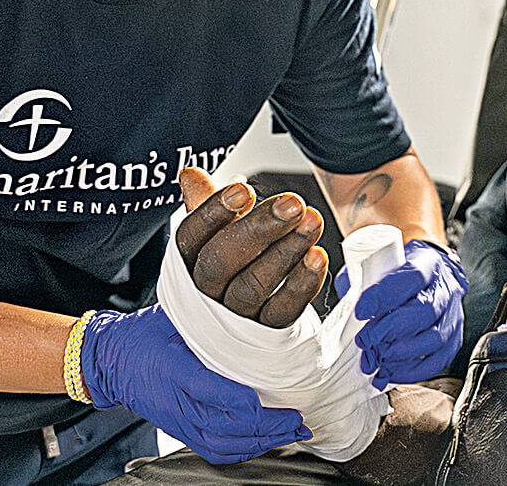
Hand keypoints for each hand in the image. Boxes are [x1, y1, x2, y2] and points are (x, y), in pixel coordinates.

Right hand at [79, 304, 310, 463]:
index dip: (242, 401)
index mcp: (174, 369)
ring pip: (222, 444)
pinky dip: (242, 451)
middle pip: (224, 426)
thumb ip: (208, 320)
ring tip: (290, 433)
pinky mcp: (180, 431)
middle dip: (266, 428)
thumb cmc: (143, 334)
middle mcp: (177, 402)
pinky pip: (213, 450)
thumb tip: (249, 310)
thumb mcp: (174, 316)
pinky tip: (264, 443)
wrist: (111, 361)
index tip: (271, 400)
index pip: (210, 392)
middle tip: (297, 420)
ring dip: (260, 443)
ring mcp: (178, 421)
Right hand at [175, 168, 327, 326]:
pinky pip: (283, 310)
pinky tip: (317, 257)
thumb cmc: (236, 264)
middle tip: (292, 203)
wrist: (252, 322)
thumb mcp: (219, 231)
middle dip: (258, 228)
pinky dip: (302, 283)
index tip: (243, 190)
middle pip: (222, 262)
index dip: (213, 212)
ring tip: (312, 222)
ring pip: (254, 285)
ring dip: (287, 250)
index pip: (191, 237)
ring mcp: (237, 316)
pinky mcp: (267, 332)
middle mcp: (208, 292)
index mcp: (189, 262)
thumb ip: (206, 203)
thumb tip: (190, 174)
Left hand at [338, 240, 467, 387]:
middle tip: (366, 340)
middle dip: (391, 329)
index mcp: (428, 263)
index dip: (384, 296)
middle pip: (425, 310)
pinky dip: (412, 371)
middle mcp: (446, 289)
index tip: (360, 312)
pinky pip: (438, 360)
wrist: (435, 277)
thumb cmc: (402, 273)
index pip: (411, 277)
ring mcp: (453, 316)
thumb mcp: (381, 264)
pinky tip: (391, 372)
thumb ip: (361, 281)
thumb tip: (345, 307)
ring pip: (435, 338)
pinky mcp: (454, 339)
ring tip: (377, 358)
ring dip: (401, 353)